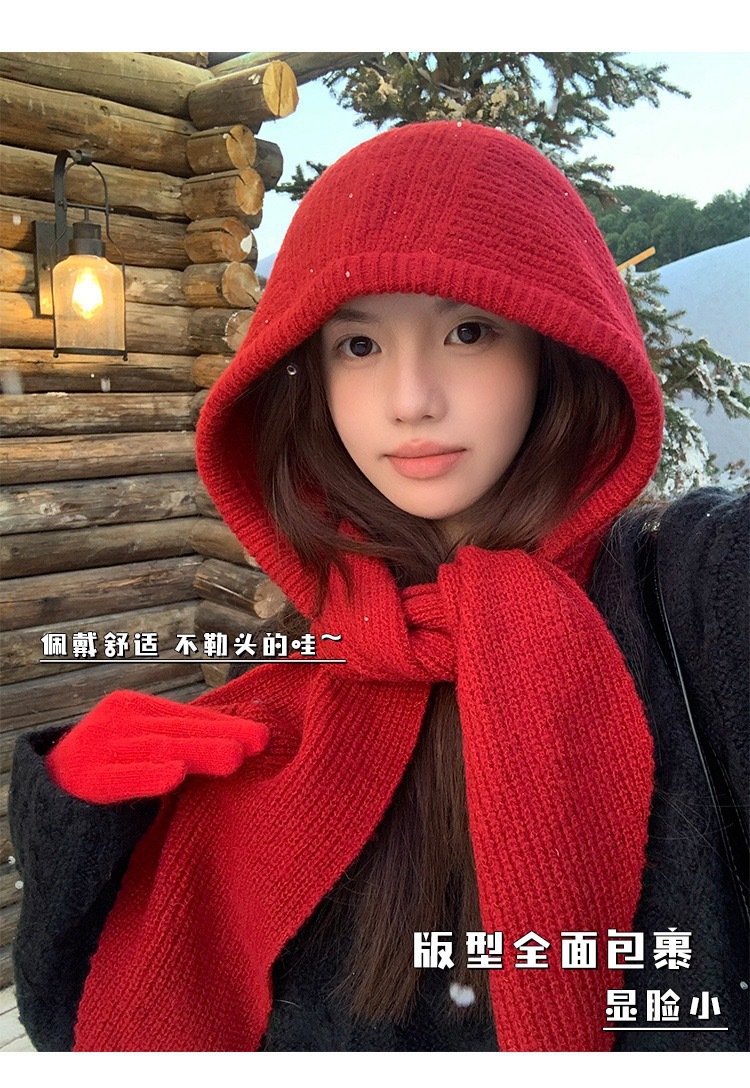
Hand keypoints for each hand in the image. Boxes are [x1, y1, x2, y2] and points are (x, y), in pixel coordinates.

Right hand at [45, 690, 269, 803]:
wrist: (50, 796)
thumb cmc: (112, 767)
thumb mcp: (142, 743)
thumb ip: (182, 737)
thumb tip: (245, 736)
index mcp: (134, 706)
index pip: (187, 715)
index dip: (225, 725)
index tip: (263, 735)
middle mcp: (117, 720)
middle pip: (178, 729)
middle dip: (222, 736)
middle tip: (260, 742)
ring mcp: (100, 747)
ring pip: (158, 749)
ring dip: (199, 751)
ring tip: (234, 757)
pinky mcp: (86, 779)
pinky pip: (122, 778)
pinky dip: (149, 776)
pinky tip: (175, 775)